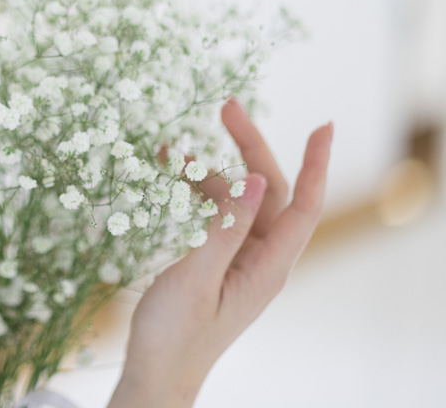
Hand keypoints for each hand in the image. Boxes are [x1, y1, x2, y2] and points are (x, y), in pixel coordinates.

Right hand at [108, 97, 333, 406]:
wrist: (156, 372)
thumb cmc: (175, 333)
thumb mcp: (196, 277)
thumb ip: (225, 228)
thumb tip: (256, 180)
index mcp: (267, 267)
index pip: (304, 205)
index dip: (315, 164)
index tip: (323, 125)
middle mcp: (261, 260)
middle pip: (269, 192)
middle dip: (250, 148)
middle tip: (225, 108)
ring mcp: (239, 261)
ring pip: (237, 201)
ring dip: (208, 172)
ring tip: (167, 151)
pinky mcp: (218, 263)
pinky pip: (217, 216)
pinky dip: (198, 192)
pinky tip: (171, 180)